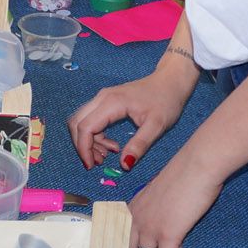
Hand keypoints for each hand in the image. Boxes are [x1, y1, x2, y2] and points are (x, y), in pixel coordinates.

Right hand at [66, 64, 194, 169]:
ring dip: (87, 141)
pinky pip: (90, 119)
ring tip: (106, 156)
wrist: (170, 81)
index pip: (85, 127)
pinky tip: (111, 145)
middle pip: (77, 122)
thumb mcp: (157, 126)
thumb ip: (140, 145)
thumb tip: (124, 165)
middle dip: (82, 145)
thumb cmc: (166, 101)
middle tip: (98, 162)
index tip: (91, 166)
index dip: (84, 149)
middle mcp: (102, 98)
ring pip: (82, 120)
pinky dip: (94, 135)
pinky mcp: (105, 101)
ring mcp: (102, 97)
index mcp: (112, 103)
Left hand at [126, 155, 222, 247]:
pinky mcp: (168, 235)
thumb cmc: (183, 175)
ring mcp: (150, 227)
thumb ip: (154, 208)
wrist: (197, 166)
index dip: (130, 247)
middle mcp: (136, 218)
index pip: (120, 235)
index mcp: (133, 206)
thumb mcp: (159, 193)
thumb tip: (161, 221)